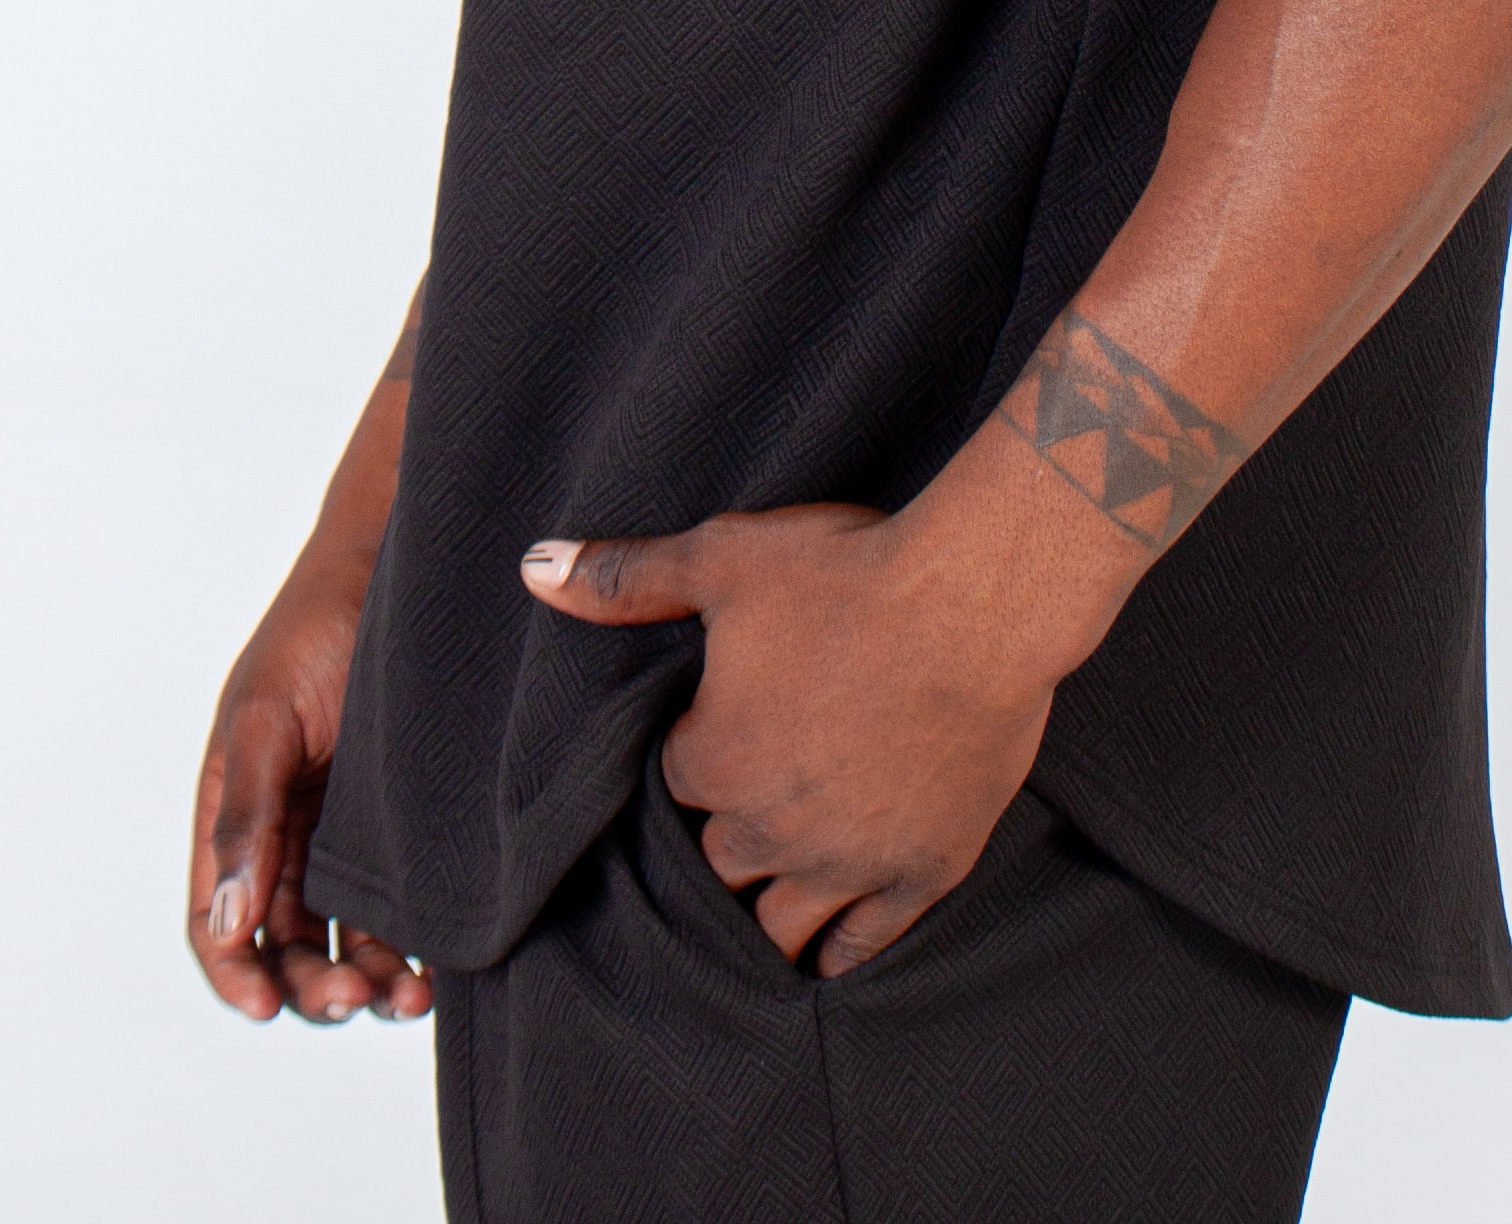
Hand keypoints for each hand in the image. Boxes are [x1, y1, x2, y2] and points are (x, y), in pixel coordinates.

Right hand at [189, 567, 431, 1024]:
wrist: (398, 568)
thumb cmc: (314, 628)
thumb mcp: (264, 720)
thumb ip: (242, 818)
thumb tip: (224, 922)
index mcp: (233, 810)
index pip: (217, 919)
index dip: (234, 972)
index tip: (267, 1007)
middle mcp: (283, 832)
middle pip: (282, 943)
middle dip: (309, 985)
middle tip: (352, 997)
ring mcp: (341, 831)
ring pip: (340, 936)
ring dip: (364, 979)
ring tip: (406, 997)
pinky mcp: (397, 824)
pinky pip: (393, 904)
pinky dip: (406, 945)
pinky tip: (433, 968)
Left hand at [522, 500, 1067, 975]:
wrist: (977, 602)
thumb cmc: (849, 574)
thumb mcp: (726, 558)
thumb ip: (628, 577)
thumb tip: (535, 570)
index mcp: (714, 762)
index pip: (679, 787)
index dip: (698, 758)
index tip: (722, 735)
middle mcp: (770, 830)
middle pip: (720, 866)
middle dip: (726, 842)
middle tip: (747, 814)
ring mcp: (848, 862)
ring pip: (779, 924)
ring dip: (768, 911)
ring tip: (766, 906)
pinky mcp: (919, 875)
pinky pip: (862, 944)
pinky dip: (837, 950)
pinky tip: (825, 952)